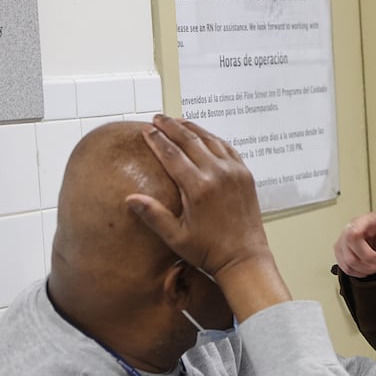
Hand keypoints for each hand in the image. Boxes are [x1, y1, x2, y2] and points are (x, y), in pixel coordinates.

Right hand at [127, 115, 271, 278]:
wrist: (244, 257)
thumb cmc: (209, 250)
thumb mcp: (175, 237)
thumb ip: (153, 215)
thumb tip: (130, 198)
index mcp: (198, 188)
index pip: (171, 154)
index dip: (156, 140)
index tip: (145, 130)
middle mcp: (218, 174)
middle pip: (189, 141)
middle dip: (171, 127)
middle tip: (157, 118)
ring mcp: (234, 172)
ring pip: (210, 140)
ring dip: (192, 129)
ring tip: (177, 122)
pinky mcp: (245, 174)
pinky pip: (227, 148)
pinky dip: (212, 138)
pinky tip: (204, 136)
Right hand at [333, 212, 375, 276]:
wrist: (375, 237)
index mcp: (364, 221)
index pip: (355, 233)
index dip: (366, 251)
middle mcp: (349, 229)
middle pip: (352, 252)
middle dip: (368, 263)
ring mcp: (342, 241)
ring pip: (348, 262)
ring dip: (364, 270)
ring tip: (375, 266)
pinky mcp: (339, 252)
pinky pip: (345, 268)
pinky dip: (357, 272)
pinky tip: (366, 269)